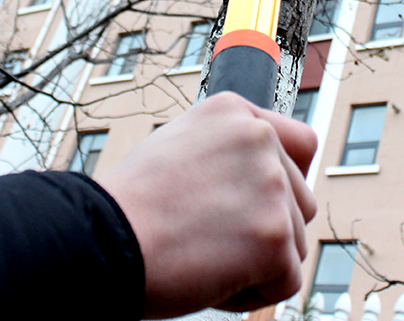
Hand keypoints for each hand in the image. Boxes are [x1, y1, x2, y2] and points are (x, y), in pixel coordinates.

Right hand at [97, 92, 317, 318]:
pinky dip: (252, 292)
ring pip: (295, 242)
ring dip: (258, 260)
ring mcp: (269, 183)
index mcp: (233, 111)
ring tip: (202, 251)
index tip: (259, 200)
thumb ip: (229, 150)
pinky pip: (286, 281)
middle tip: (210, 233)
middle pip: (300, 200)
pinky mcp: (274, 234)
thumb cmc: (133, 202)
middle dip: (268, 226)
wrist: (103, 235)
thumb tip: (271, 175)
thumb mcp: (181, 146)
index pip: (300, 143)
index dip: (286, 178)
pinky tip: (209, 274)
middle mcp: (257, 136)